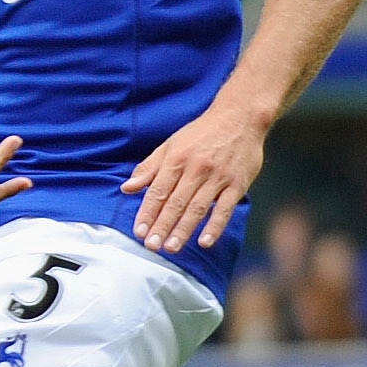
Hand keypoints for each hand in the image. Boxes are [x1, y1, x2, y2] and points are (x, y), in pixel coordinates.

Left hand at [121, 104, 267, 253]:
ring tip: (172, 248)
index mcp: (176, 159)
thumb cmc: (201, 133)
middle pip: (176, 202)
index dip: (147, 212)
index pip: (158, 191)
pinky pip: (225, 208)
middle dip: (162, 226)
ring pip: (198, 207)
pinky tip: (205, 241)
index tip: (139, 231)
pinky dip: (215, 226)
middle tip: (152, 246)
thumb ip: (149, 168)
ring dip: (184, 229)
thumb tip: (126, 188)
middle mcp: (196, 169)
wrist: (240, 118)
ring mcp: (218, 177)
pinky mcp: (238, 183)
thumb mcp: (170, 145)